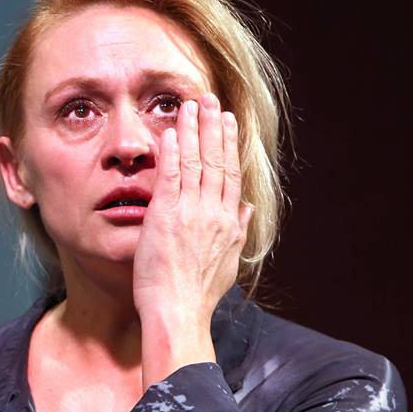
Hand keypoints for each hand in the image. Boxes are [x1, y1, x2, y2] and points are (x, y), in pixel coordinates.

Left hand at [134, 93, 251, 386]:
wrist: (179, 312)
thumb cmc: (198, 295)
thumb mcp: (228, 263)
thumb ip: (237, 231)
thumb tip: (246, 208)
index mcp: (228, 222)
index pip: (230, 173)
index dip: (228, 144)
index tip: (227, 121)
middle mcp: (214, 212)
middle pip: (216, 159)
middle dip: (213, 126)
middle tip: (210, 99)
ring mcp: (191, 212)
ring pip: (195, 161)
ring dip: (193, 129)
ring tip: (190, 104)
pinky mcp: (166, 216)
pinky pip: (171, 176)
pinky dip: (173, 152)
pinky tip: (171, 132)